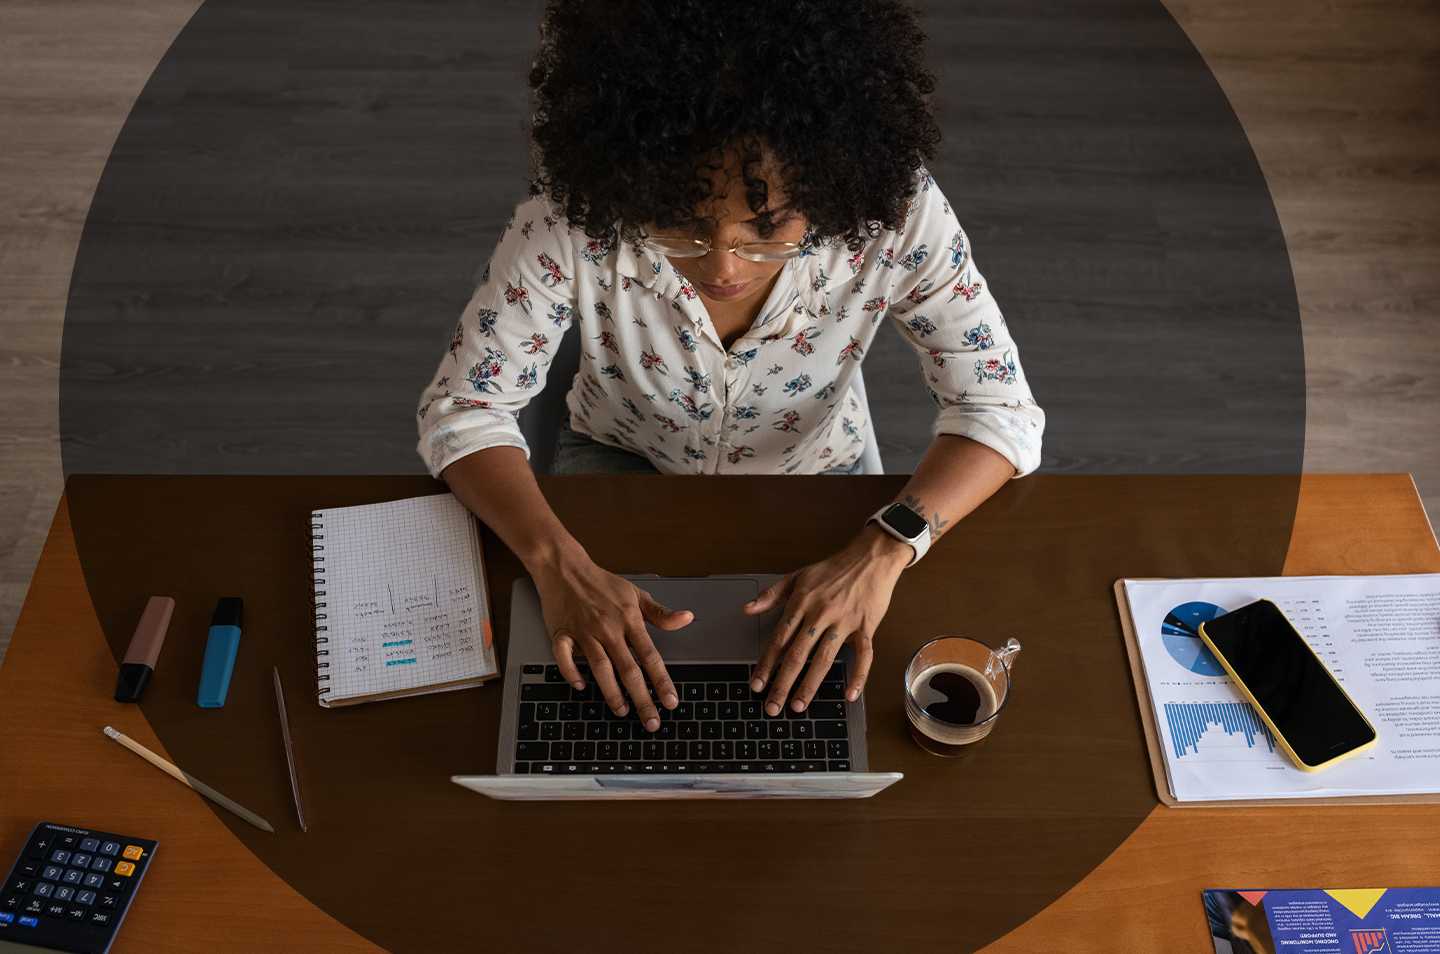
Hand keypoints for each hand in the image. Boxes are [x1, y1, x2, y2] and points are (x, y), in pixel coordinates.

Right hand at [532, 555, 692, 730]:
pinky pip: (564, 657)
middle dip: (642, 698)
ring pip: (600, 668)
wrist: (565, 567)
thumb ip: (660, 613)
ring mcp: (584, 632)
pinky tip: (581, 686)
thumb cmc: (602, 582)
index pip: (650, 656)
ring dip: (612, 693)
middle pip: (628, 670)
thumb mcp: (636, 594)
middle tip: (652, 721)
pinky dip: (571, 673)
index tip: (670, 701)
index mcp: (629, 620)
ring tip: (622, 711)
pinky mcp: (561, 633)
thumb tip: (687, 618)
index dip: (661, 681)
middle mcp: (608, 628)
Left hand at [743, 524, 909, 714]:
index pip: (779, 640)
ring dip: (809, 685)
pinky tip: (849, 695)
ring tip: (798, 706)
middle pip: (797, 655)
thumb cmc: (833, 568)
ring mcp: (843, 622)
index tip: (756, 684)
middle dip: (782, 683)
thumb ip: (771, 595)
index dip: (766, 664)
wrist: (870, 557)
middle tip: (772, 707)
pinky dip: (858, 676)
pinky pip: (863, 655)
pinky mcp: (866, 626)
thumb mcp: (797, 576)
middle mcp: (820, 614)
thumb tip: (747, 609)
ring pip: (823, 659)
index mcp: (801, 603)